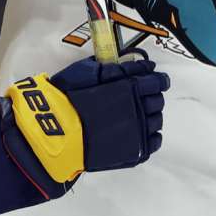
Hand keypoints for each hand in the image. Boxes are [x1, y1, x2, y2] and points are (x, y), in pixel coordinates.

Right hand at [0, 50, 168, 198]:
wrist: (55, 132)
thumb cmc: (66, 98)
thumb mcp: (86, 71)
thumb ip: (113, 68)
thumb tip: (133, 64)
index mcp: (130, 88)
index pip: (156, 81)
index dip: (159, 79)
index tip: (158, 79)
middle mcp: (139, 109)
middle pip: (157, 101)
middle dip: (153, 97)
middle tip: (144, 97)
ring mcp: (138, 132)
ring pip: (156, 121)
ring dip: (151, 116)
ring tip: (139, 116)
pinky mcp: (134, 152)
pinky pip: (153, 142)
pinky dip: (151, 136)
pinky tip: (140, 132)